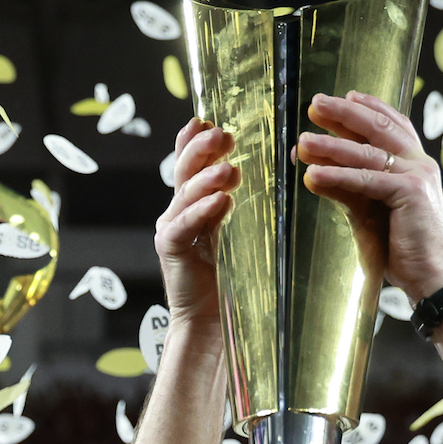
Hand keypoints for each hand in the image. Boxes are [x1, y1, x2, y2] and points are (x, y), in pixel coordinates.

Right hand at [154, 118, 239, 328]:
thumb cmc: (233, 279)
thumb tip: (271, 165)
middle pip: (184, 170)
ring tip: (227, 168)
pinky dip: (201, 211)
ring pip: (184, 194)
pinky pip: (185, 225)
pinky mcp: (171, 250)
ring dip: (206, 178)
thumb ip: (245, 203)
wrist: (212, 323)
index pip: (191, 164)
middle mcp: (178, 211)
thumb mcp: (242, 232)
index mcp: (193, 204)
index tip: (209, 121)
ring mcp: (172, 229)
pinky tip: (219, 200)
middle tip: (221, 133)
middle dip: (201, 149)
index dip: (195, 140)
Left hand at [297, 92, 442, 299]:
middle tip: (315, 103)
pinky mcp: (410, 193)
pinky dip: (337, 176)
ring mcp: (418, 175)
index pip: (394, 124)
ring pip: (367, 153)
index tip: (345, 95)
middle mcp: (421, 163)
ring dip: (331, 145)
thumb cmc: (401, 246)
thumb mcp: (370, 209)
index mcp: (417, 163)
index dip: (370, 107)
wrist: (429, 276)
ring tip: (302, 142)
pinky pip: (366, 180)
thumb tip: (313, 169)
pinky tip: (313, 175)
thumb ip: (349, 186)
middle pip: (379, 128)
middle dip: (345, 113)